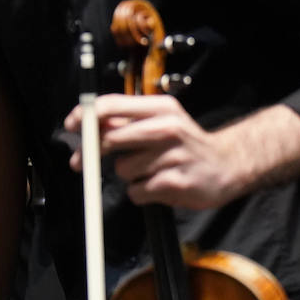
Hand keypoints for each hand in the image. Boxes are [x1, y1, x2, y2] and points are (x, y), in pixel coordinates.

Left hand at [64, 93, 251, 208]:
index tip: (71, 126)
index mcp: (160, 107)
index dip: (85, 116)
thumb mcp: (160, 121)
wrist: (228, 165)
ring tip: (150, 172)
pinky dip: (141, 193)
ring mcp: (173, 156)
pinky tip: (159, 186)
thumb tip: (85, 123)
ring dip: (129, 175)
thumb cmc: (184, 144)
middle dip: (92, 153)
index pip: (112, 105)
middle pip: (111, 139)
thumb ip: (126, 121)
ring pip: (123, 170)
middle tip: (82, 162)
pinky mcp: (175, 183)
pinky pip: (137, 192)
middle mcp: (168, 127)